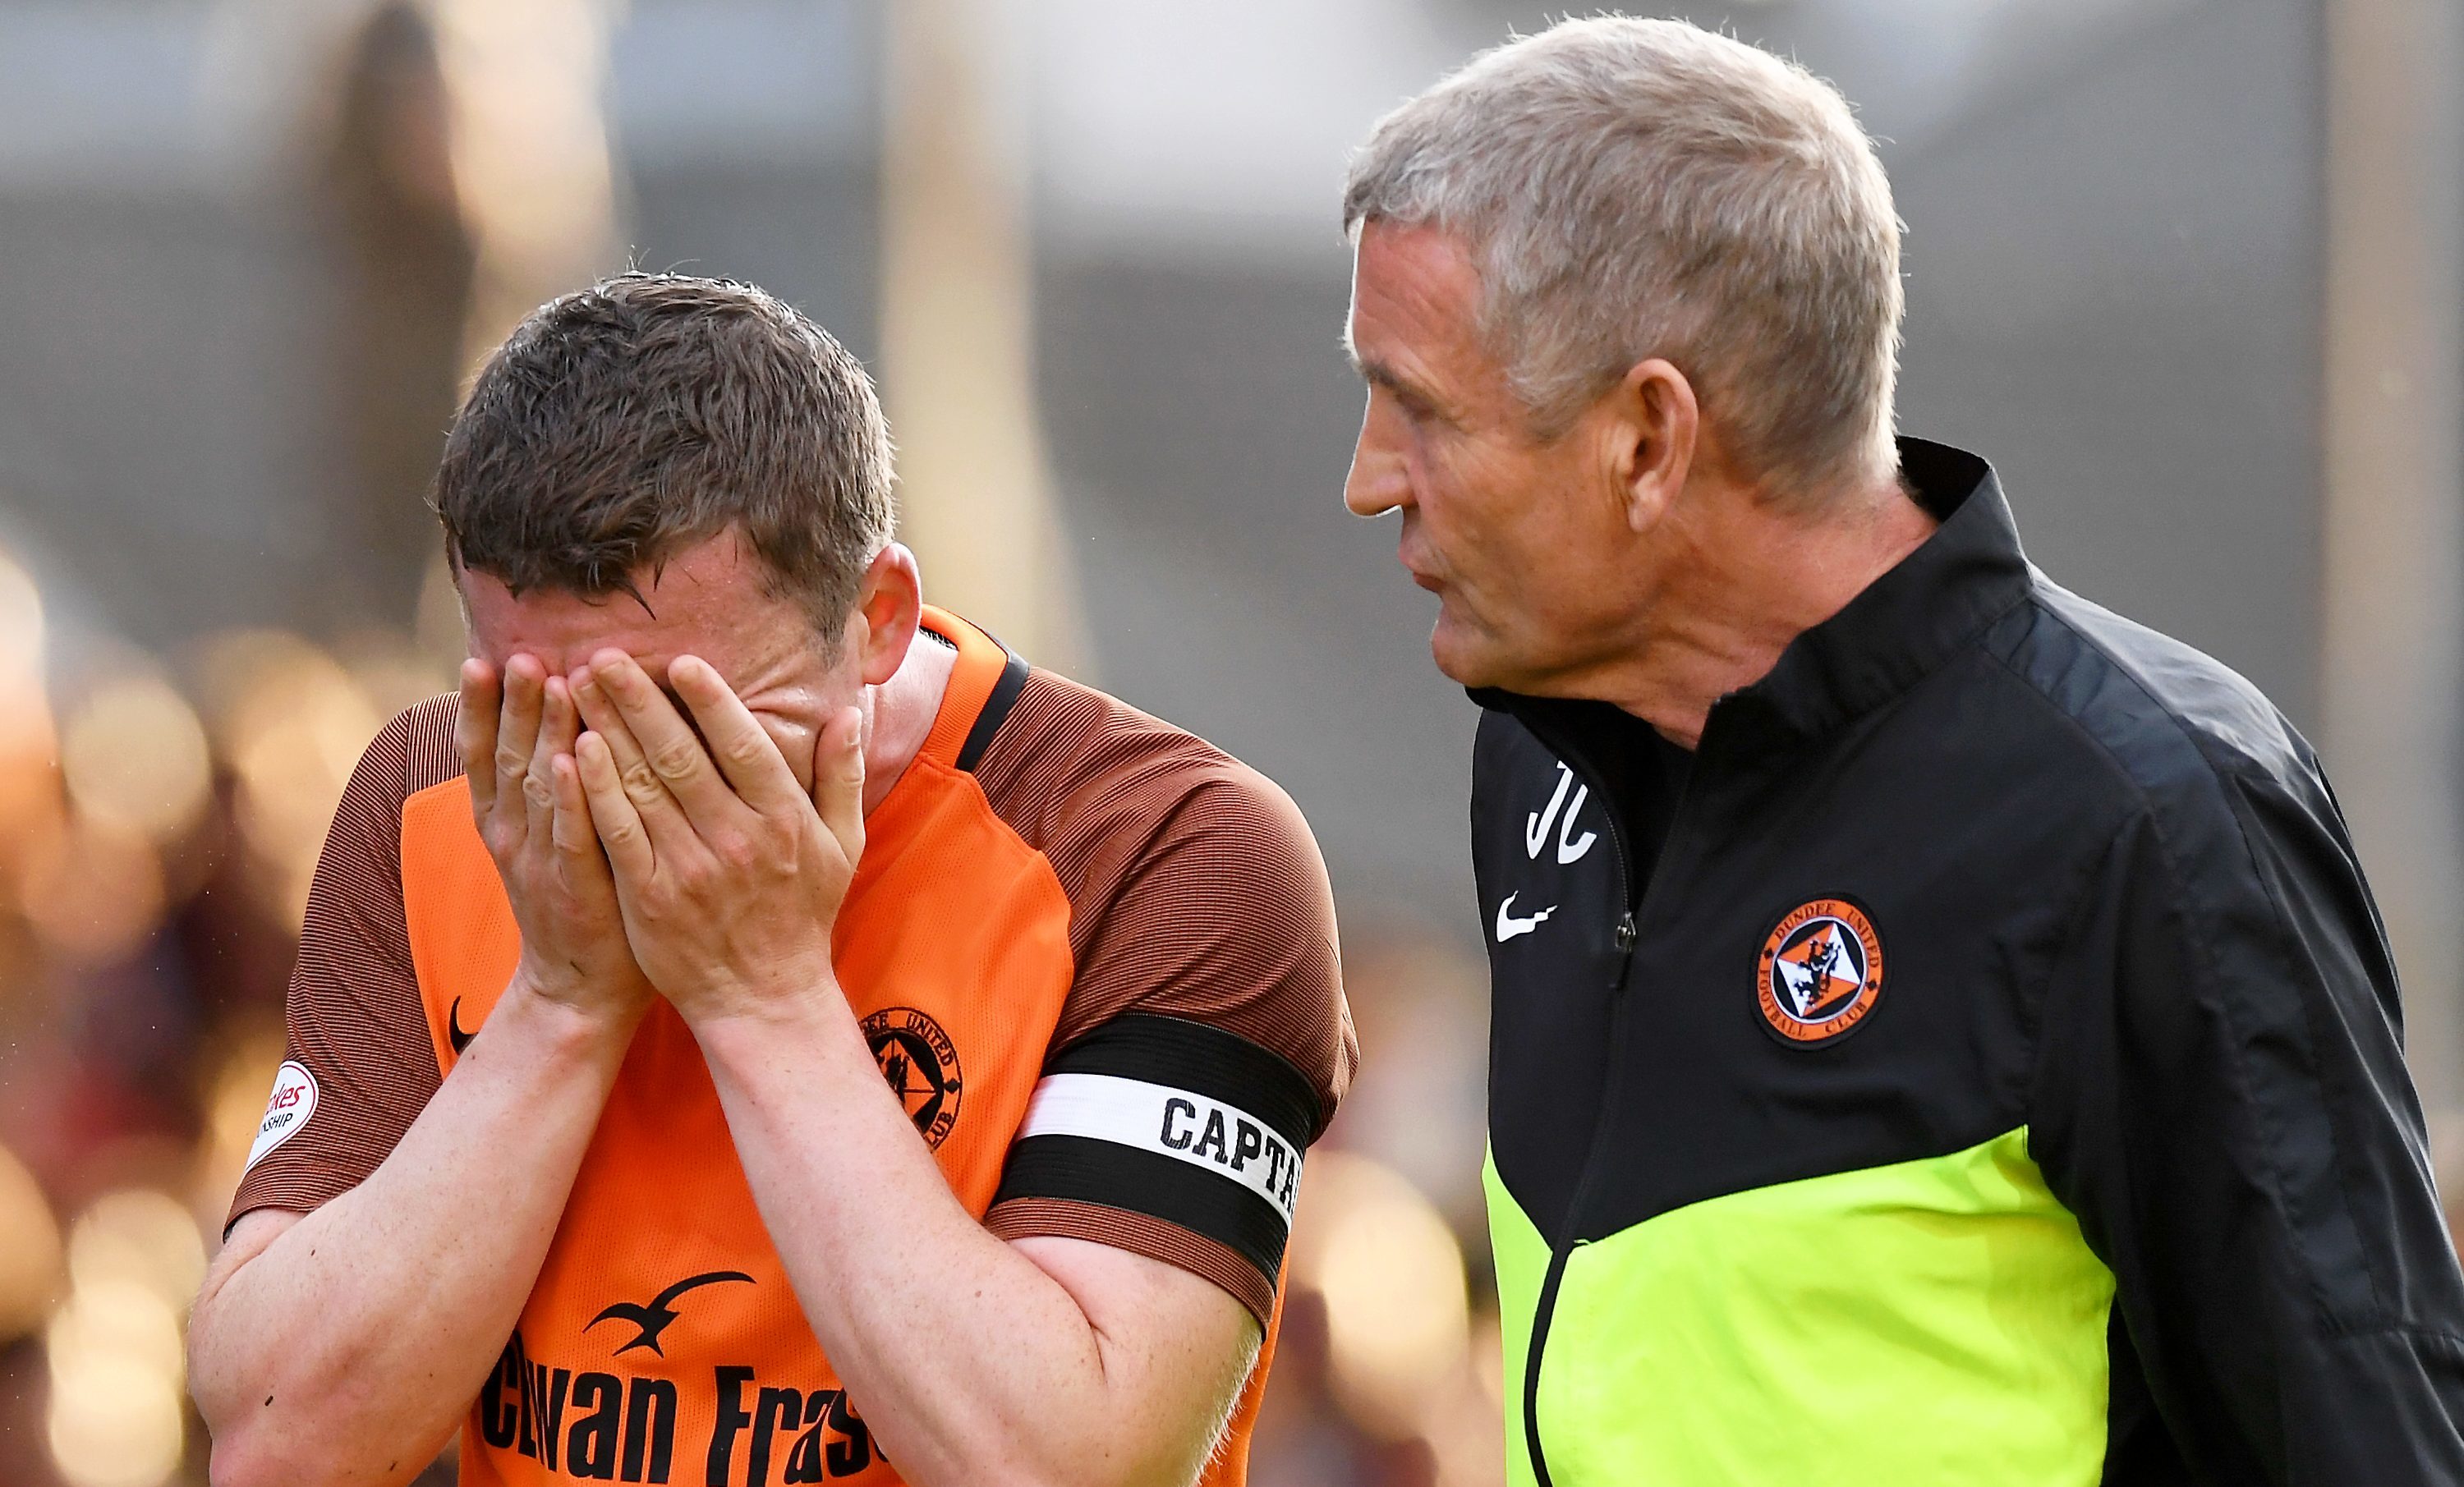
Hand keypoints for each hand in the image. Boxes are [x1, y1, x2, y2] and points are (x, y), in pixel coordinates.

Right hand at [457, 656, 654, 1023]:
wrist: (579, 989)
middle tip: (522, 650)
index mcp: (504, 820)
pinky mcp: (574, 886)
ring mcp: (540, 861)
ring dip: (541, 730)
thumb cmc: (580, 900)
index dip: (481, 707)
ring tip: (547, 678)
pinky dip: (568, 796)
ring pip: (538, 784)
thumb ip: (549, 787)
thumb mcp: (551, 838)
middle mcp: (513, 834)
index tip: (483, 656)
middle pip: (509, 755)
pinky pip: (571, 833)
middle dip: (514, 702)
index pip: (485, 754)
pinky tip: (569, 759)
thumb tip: (558, 722)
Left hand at [567, 651, 865, 1024]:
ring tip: (579, 686)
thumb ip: (842, 776)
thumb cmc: (802, 915)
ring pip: (642, 787)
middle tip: (605, 655)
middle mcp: (737, 840)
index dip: (709, 700)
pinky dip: (595, 791)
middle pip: (680, 756)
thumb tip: (844, 714)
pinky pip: (618, 834)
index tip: (678, 660)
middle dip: (639, 700)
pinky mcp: (650, 899)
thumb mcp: (843, 846)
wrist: (764, 999)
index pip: (742, 745)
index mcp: (784, 821)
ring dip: (607, 731)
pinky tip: (573, 752)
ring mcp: (690, 870)